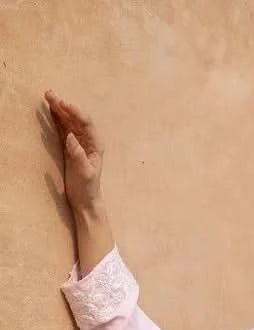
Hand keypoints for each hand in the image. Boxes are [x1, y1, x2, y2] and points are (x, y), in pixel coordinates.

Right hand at [44, 90, 104, 213]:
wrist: (85, 200)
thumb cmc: (88, 188)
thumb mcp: (84, 173)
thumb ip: (78, 155)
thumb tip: (70, 137)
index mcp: (95, 145)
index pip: (86, 123)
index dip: (75, 112)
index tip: (63, 104)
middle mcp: (88, 141)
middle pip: (76, 119)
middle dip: (64, 106)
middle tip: (50, 95)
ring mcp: (78, 143)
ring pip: (68, 122)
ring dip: (59, 110)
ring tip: (48, 97)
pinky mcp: (70, 147)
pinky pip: (63, 129)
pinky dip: (57, 120)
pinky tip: (50, 111)